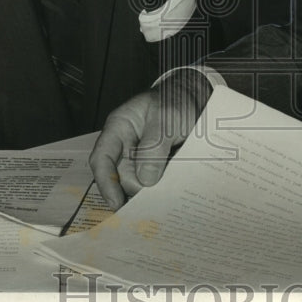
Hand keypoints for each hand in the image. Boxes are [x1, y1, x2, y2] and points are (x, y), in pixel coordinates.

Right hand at [89, 70, 210, 208]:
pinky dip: (161, 188)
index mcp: (120, 126)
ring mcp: (141, 156)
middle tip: (156, 198)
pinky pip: (154, 182)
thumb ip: (154, 145)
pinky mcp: (156, 166)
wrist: (199, 98)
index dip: (105, 182)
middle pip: (121, 176)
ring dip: (152, 190)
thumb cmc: (178, 99)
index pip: (102, 158)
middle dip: (136, 189)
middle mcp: (126, 144)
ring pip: (139, 182)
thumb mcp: (167, 117)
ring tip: (166, 196)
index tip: (116, 203)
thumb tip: (145, 179)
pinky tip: (171, 193)